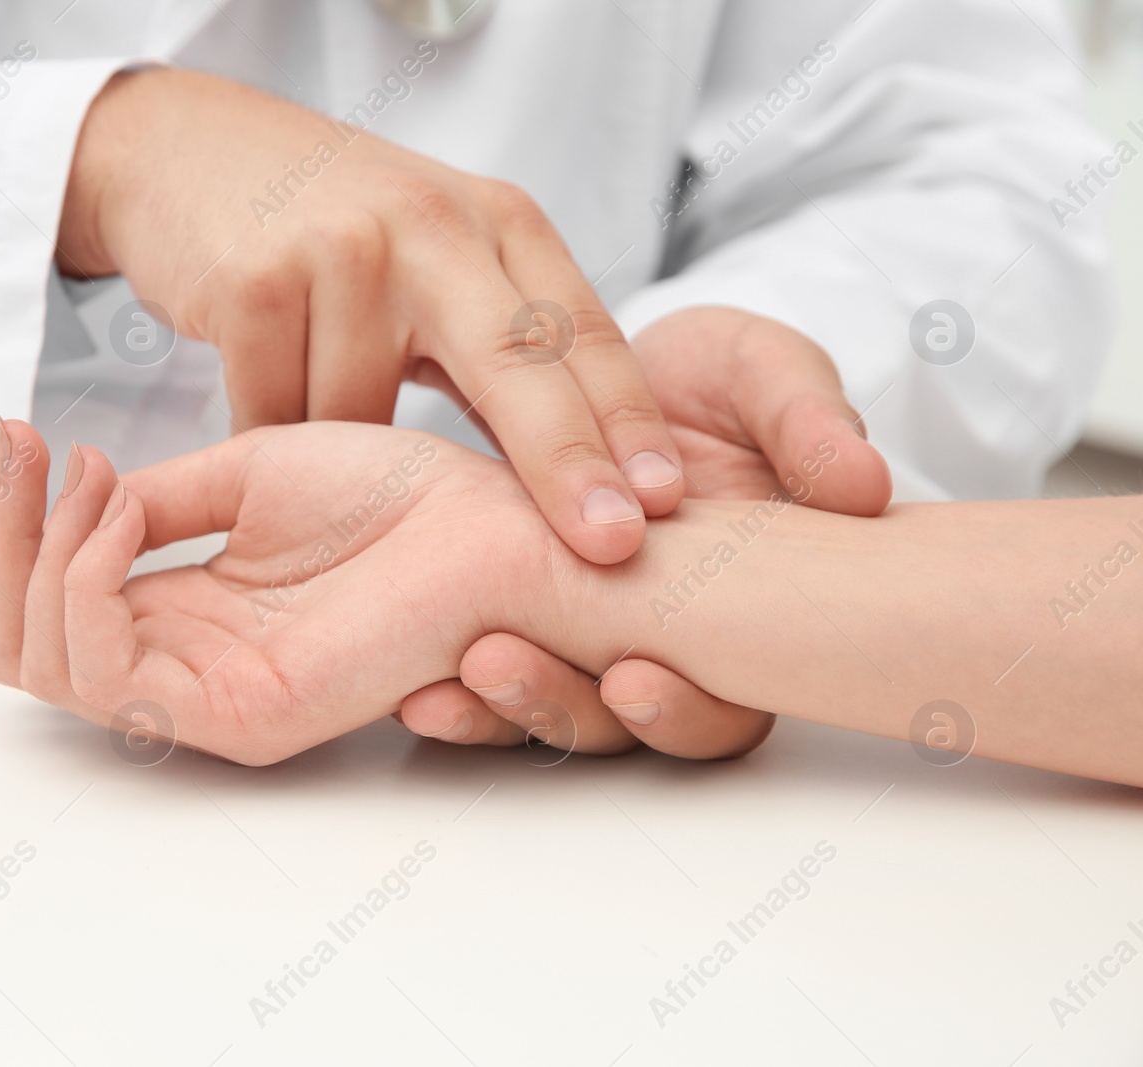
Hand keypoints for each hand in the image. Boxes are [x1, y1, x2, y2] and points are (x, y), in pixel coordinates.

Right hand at [0, 419, 604, 765]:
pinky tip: (111, 513)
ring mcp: (209, 695)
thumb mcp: (245, 473)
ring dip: (32, 555)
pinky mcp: (242, 713)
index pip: (45, 602)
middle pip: (21, 644)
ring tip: (80, 477)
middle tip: (4, 455)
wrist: (498, 521)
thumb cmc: (398, 493)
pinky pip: (109, 673)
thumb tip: (67, 494)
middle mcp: (186, 662)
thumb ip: (151, 501)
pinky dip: (82, 585)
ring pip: (44, 664)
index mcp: (187, 610)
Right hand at [58, 66, 685, 566]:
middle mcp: (433, 226)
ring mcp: (343, 250)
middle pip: (519, 361)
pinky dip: (274, 434)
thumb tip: (582, 476)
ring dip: (347, 461)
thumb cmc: (331, 226)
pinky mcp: (256, 282)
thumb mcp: (440, 261)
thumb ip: (503, 348)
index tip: (664, 503)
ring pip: (368, 421)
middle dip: (569, 459)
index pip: (583, 333)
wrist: (188, 150)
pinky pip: (281, 417)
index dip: (629, 423)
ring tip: (318, 422)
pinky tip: (263, 401)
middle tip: (612, 541)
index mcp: (497, 225)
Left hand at [398, 308, 890, 756]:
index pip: (721, 708)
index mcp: (736, 624)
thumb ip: (807, 424)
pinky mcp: (499, 609)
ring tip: (429, 689)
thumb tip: (859, 482)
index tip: (637, 682)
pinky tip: (395, 672)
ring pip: (537, 707)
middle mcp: (657, 650)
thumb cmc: (721, 382)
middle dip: (559, 708)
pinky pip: (465, 660)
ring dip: (486, 706)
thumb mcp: (770, 378)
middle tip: (496, 673)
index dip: (683, 707)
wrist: (629, 367)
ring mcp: (575, 638)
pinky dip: (436, 672)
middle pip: (613, 730)